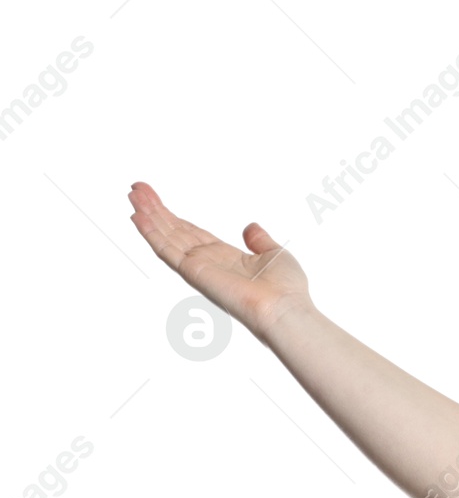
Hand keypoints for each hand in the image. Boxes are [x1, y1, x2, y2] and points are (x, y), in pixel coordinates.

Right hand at [128, 181, 311, 336]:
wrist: (285, 308)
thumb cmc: (286, 289)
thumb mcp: (274, 254)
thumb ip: (259, 240)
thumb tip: (251, 228)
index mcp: (224, 257)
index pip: (191, 232)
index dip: (173, 216)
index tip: (156, 200)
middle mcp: (207, 261)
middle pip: (174, 231)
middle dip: (155, 210)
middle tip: (136, 190)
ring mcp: (198, 266)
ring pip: (166, 237)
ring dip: (148, 216)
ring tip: (133, 196)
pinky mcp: (194, 271)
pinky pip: (167, 249)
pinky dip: (151, 233)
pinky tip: (138, 217)